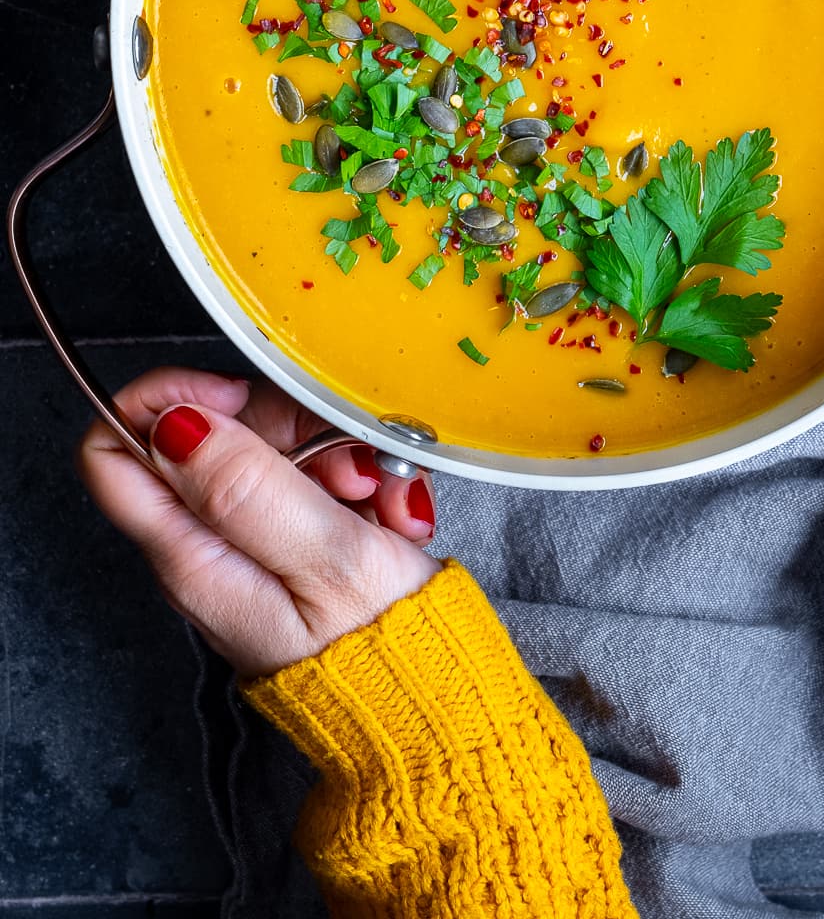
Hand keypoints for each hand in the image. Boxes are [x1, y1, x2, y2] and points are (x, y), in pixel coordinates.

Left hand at [78, 368, 437, 678]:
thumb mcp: (328, 559)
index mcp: (194, 556)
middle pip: (208, 435)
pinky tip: (387, 513)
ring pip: (267, 448)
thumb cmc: (386, 649)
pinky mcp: (292, 541)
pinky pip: (310, 475)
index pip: (114, 451)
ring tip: (379, 499)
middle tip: (343, 465)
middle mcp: (207, 547)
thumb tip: (175, 424)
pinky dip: (356, 479)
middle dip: (283, 425)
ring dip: (337, 452)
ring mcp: (250, 542)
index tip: (236, 397)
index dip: (166, 401)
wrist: (432, 704)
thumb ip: (249, 488)